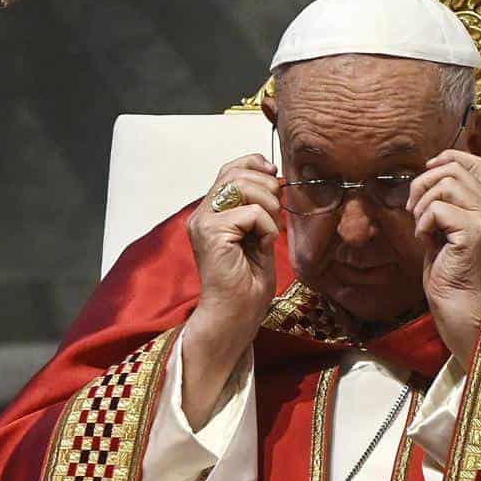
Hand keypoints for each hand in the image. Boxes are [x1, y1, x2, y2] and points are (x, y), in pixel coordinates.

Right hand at [181, 154, 281, 428]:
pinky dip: (266, 224)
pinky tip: (264, 243)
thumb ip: (260, 208)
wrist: (235, 316)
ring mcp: (203, 222)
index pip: (230, 169)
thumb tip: (274, 180)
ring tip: (270, 228)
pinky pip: (250, 211)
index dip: (254, 164)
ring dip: (267, 203)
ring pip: (240, 185)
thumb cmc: (247, 285)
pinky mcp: (211, 233)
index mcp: (211, 213)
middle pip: (234, 171)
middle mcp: (202, 214)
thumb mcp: (258, 236)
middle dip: (266, 184)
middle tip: (277, 210)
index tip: (275, 175)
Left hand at [407, 150, 480, 368]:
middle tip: (413, 209)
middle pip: (453, 170)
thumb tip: (425, 174)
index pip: (475, 162)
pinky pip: (438, 209)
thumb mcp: (447, 227)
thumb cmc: (449, 269)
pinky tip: (426, 241)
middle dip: (423, 184)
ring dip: (422, 204)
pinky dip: (423, 223)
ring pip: (445, 184)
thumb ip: (446, 201)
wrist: (458, 302)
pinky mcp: (474, 232)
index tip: (426, 170)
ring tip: (422, 227)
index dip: (447, 158)